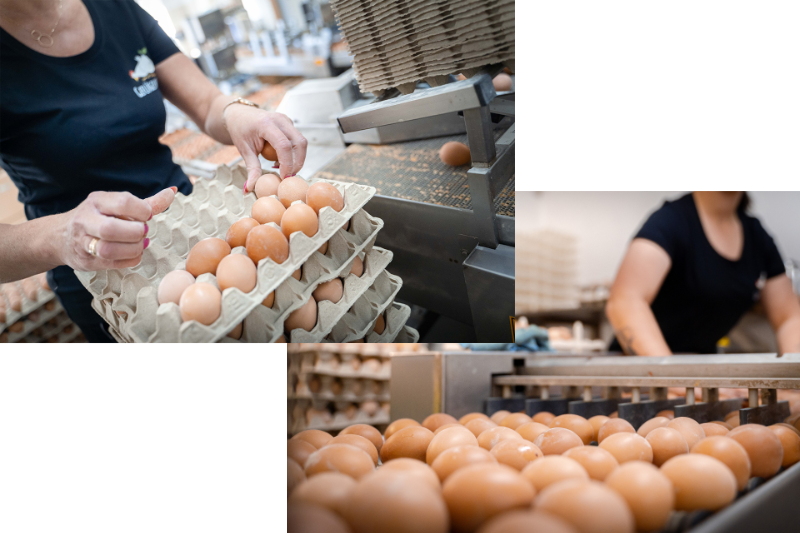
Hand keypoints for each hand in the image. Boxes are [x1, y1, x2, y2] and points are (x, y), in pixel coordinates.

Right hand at [56, 188, 175, 271]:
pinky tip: (134, 254)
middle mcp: (86, 220)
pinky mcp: (86, 261)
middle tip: (143, 232)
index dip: (142, 210)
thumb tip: (173, 192)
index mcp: (96, 201)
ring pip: (108, 249)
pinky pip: (111, 263)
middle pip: (111, 229)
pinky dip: (129, 260)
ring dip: (132, 249)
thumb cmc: (98, 218)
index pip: (122, 202)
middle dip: (134, 232)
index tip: (147, 215)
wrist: (60, 237)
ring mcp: (83, 242)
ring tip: (140, 244)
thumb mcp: (117, 205)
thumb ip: (147, 202)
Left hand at [224, 105, 306, 190]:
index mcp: (266, 124)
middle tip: (289, 176)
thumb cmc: (240, 130)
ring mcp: (286, 120)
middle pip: (299, 142)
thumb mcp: (244, 150)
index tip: (283, 177)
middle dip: (298, 162)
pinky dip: (294, 153)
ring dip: (297, 158)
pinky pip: (297, 140)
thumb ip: (251, 169)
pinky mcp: (289, 123)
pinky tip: (280, 159)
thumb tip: (250, 188)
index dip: (287, 163)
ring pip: (301, 142)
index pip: (283, 145)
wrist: (239, 115)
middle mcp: (279, 119)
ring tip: (283, 168)